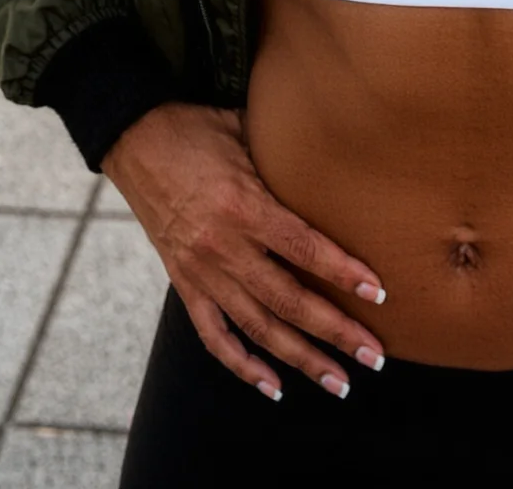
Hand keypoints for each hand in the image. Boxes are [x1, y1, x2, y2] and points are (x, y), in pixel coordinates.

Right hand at [102, 102, 387, 400]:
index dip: (343, 274)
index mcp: (244, 206)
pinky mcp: (184, 283)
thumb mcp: (248, 130)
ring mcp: (201, 271)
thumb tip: (337, 152)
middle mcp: (224, 247)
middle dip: (336, 332)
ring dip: (301, 358)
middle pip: (289, 301)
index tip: (378, 294)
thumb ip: (288, 155)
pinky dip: (243, 364)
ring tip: (339, 382)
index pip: (304, 249)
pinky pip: (214, 335)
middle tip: (375, 356)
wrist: (134, 138)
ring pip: (258, 327)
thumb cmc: (198, 127)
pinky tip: (273, 386)